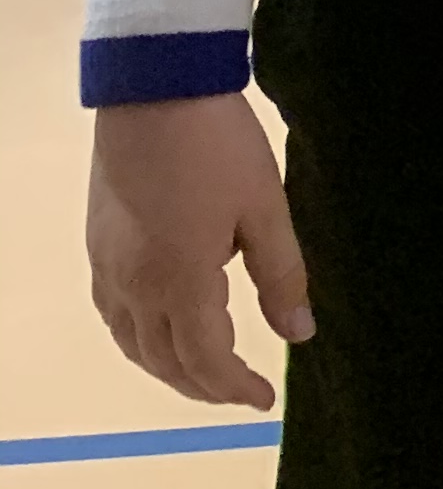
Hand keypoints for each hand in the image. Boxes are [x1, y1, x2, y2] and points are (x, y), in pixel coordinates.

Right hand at [86, 94, 312, 409]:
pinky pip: (112, 314)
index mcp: (180, 283)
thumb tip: (299, 334)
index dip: (235, 388)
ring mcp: (108, 267)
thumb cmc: (218, 145)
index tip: (265, 400)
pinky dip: (137, 339)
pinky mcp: (97, 244)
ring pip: (131, 343)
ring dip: (167, 368)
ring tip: (204, 373)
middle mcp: (135, 286)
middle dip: (203, 387)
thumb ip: (282, 277)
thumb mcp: (265, 209)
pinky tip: (157, 330)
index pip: (206, 360)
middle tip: (240, 393)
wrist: (155, 88)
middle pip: (164, 362)